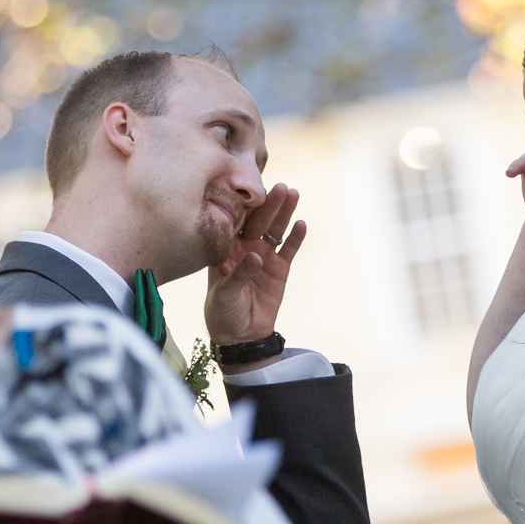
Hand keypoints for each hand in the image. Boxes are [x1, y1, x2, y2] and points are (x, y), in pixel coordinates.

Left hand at [206, 184, 305, 352]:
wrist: (241, 337)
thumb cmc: (222, 313)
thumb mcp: (224, 295)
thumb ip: (239, 274)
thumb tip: (256, 256)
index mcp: (225, 250)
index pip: (235, 223)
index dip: (244, 206)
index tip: (252, 190)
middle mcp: (244, 248)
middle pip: (258, 221)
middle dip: (269, 204)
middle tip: (280, 187)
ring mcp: (264, 256)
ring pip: (275, 230)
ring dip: (284, 212)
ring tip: (293, 194)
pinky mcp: (280, 269)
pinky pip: (289, 249)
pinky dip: (296, 238)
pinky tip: (302, 224)